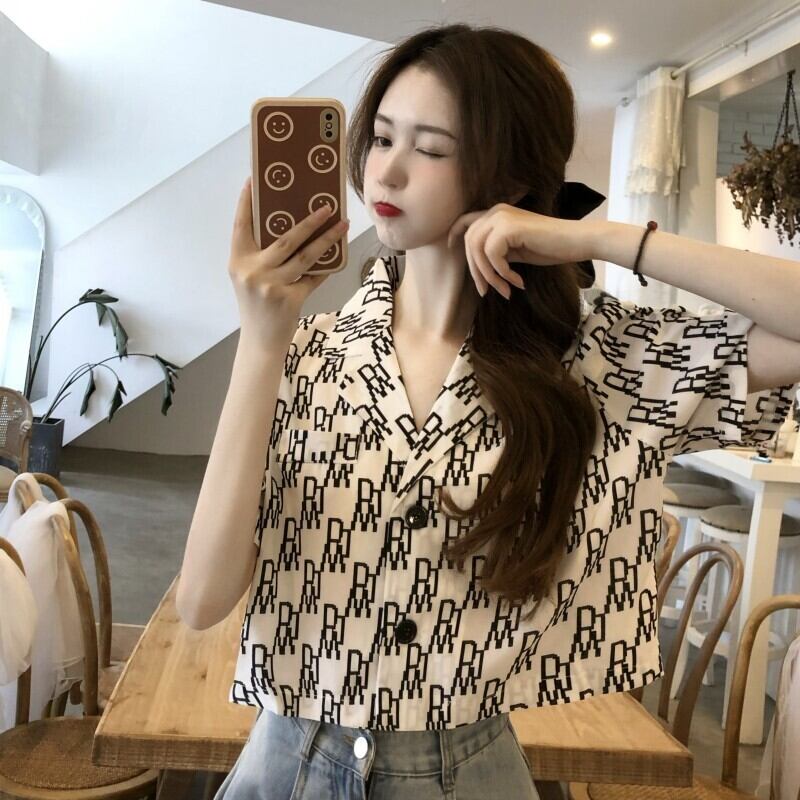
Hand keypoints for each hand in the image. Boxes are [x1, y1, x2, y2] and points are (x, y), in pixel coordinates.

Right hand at [228, 176, 348, 349]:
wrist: (260, 341)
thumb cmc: (256, 306)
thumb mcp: (249, 278)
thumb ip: (261, 256)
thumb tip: (291, 227)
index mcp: (237, 261)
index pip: (240, 225)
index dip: (245, 202)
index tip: (252, 179)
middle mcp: (252, 271)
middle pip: (284, 238)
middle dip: (309, 221)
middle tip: (327, 206)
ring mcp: (271, 285)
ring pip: (305, 256)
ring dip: (326, 239)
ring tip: (342, 224)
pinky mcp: (289, 299)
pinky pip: (313, 277)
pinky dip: (326, 266)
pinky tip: (339, 254)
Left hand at [446, 203, 592, 299]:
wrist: (574, 241)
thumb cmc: (548, 247)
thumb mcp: (514, 249)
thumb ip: (496, 251)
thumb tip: (477, 267)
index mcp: (496, 213)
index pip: (466, 221)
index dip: (454, 234)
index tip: (450, 248)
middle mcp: (496, 211)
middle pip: (469, 243)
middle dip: (476, 271)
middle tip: (488, 292)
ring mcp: (502, 217)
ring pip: (478, 250)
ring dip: (490, 276)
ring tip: (506, 289)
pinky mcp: (509, 227)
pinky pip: (492, 256)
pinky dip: (502, 273)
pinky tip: (518, 281)